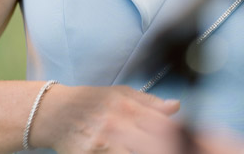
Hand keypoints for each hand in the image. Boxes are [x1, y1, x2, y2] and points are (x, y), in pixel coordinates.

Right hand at [32, 84, 181, 152]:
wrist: (55, 113)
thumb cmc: (92, 101)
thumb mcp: (121, 94)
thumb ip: (150, 103)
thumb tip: (177, 106)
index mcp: (128, 108)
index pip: (163, 129)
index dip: (179, 141)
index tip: (188, 147)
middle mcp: (116, 126)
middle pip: (153, 146)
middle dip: (165, 150)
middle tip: (178, 151)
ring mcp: (102, 145)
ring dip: (143, 153)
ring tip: (153, 151)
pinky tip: (126, 152)